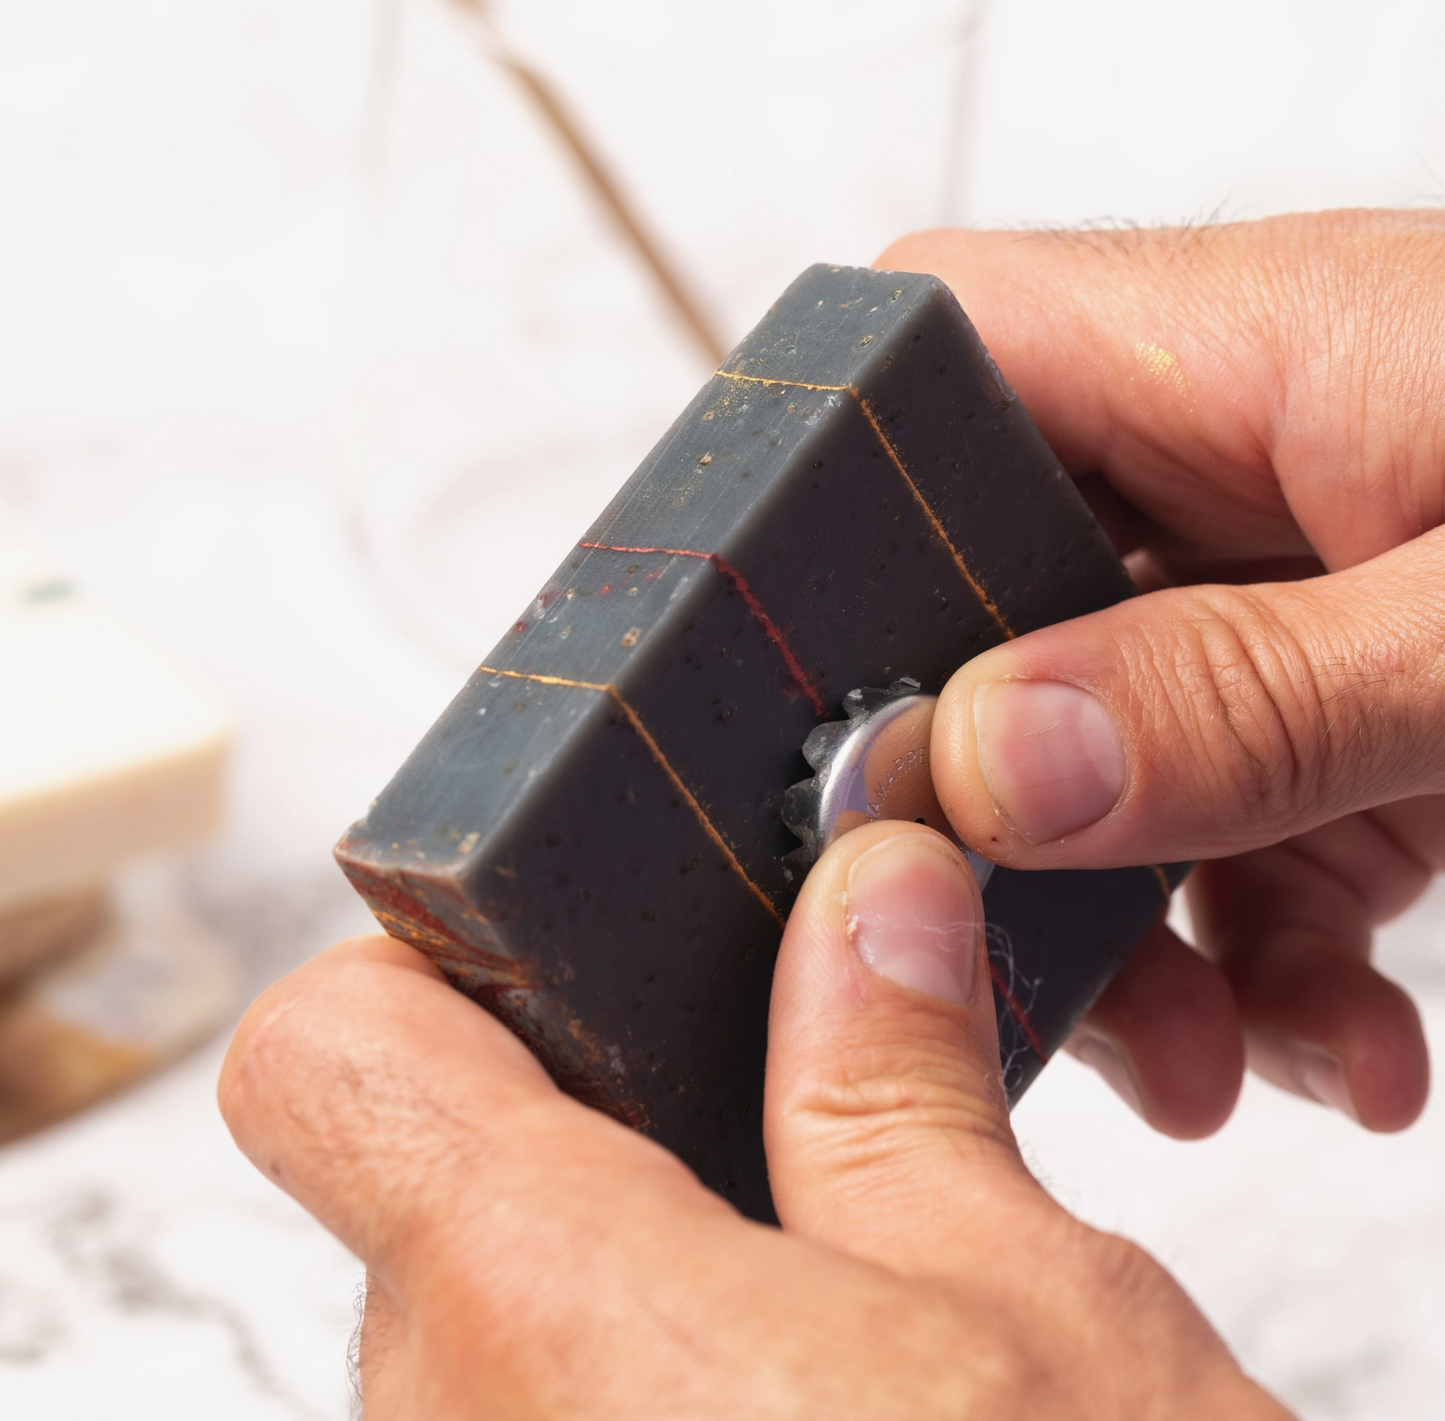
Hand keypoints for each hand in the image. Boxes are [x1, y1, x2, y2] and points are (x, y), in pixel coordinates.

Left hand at [221, 824, 1291, 1418]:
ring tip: (820, 1308)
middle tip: (767, 1124)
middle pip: (433, 1193)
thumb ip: (897, 1078)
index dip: (429, 969)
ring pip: (492, 1332)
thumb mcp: (1039, 1311)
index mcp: (544, 1314)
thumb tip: (867, 902)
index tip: (548, 953)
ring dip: (635, 1284)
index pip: (329, 1056)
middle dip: (596, 1138)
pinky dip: (640, 1400)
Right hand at [879, 211, 1443, 1139]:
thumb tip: (994, 758)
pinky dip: (1260, 952)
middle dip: (995, 796)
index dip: (845, 489)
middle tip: (1010, 941)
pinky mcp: (1354, 700)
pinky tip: (1335, 1040)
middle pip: (998, 595)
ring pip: (1099, 742)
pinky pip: (1229, 818)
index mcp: (1256, 343)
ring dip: (1136, 920)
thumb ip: (1251, 691)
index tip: (823, 676)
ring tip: (1208, 1051)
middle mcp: (1245, 452)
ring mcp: (1293, 585)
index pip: (941, 350)